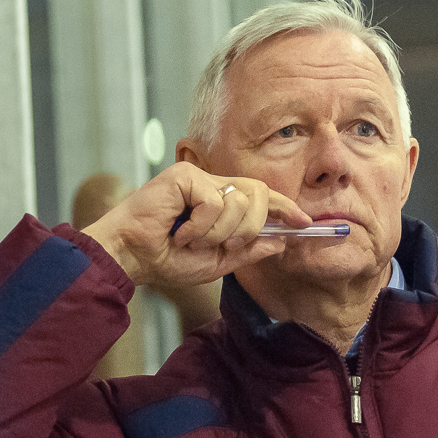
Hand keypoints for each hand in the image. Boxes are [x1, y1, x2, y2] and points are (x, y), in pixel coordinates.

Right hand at [83, 162, 311, 287]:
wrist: (133, 258)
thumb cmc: (166, 259)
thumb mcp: (216, 261)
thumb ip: (248, 251)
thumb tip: (282, 241)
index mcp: (221, 202)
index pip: (262, 197)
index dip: (285, 207)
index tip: (305, 223)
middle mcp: (212, 185)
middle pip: (259, 194)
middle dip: (251, 227)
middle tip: (228, 246)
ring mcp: (198, 178)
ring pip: (238, 202)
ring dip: (219, 233)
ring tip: (192, 240)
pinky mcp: (183, 176)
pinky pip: (214, 202)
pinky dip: (201, 227)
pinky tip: (181, 232)